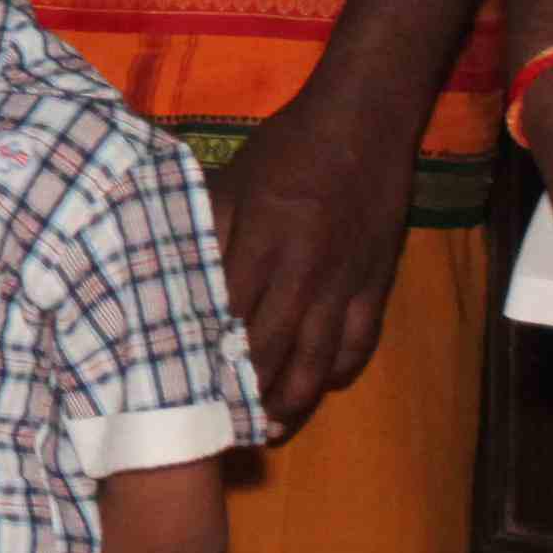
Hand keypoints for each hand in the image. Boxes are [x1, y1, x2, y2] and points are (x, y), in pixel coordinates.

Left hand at [210, 93, 416, 434]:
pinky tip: (322, 385)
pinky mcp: (377, 282)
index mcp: (260, 243)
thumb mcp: (230, 179)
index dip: (205, 357)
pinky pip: (361, 340)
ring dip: (294, 397)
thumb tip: (175, 274)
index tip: (182, 388)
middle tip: (221, 428)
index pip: (226, 316)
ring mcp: (345, 282)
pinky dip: (340, 368)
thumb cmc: (286, 148)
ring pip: (318, 357)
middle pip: (270, 348)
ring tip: (271, 429)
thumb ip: (204, 229)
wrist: (364, 123)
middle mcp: (303, 271)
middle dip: (245, 393)